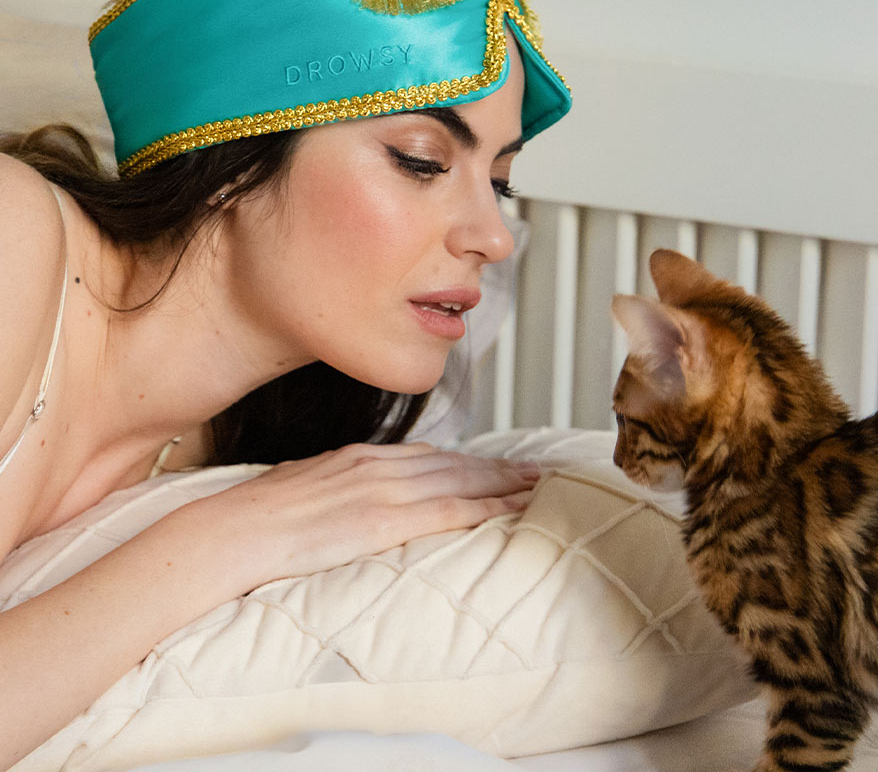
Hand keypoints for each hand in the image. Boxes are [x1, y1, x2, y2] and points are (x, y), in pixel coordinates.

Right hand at [194, 442, 539, 589]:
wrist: (232, 530)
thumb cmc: (256, 516)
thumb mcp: (302, 488)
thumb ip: (336, 489)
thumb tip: (349, 501)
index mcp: (357, 458)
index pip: (426, 456)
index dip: (465, 460)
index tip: (491, 463)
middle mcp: (378, 466)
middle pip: (453, 463)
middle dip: (497, 465)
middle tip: (533, 467)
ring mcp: (383, 490)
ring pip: (460, 480)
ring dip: (503, 482)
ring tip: (536, 483)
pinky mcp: (384, 520)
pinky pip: (448, 510)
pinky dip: (486, 506)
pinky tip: (511, 508)